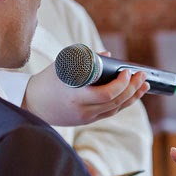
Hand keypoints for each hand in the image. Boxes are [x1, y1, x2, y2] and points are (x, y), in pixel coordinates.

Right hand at [23, 63, 148, 126]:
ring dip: (133, 97)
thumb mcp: (63, 66)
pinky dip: (123, 103)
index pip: (106, 94)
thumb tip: (108, 55)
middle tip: (142, 75)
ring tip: (144, 84)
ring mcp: (85, 117)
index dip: (122, 84)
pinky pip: (110, 112)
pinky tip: (133, 94)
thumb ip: (86, 60)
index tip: (127, 70)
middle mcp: (83, 110)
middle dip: (133, 88)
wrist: (31, 104)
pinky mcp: (87, 120)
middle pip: (115, 102)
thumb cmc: (47, 80)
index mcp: (76, 96)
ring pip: (115, 109)